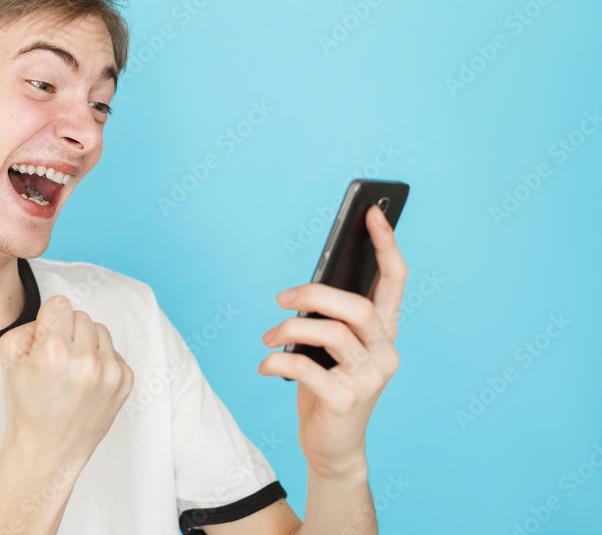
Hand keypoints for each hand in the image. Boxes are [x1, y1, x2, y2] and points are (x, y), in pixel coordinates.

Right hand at [0, 295, 133, 467]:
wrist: (48, 450)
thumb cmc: (27, 405)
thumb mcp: (9, 358)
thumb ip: (29, 325)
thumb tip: (53, 317)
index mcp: (55, 351)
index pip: (60, 304)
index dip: (48, 321)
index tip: (45, 340)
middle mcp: (86, 360)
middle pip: (80, 316)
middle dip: (67, 332)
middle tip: (56, 361)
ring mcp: (109, 372)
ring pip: (100, 330)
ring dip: (86, 344)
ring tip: (72, 370)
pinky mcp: (124, 382)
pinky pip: (113, 350)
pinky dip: (100, 361)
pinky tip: (86, 382)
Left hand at [257, 204, 407, 476]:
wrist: (332, 447)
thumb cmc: (327, 386)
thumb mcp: (330, 349)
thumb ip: (329, 319)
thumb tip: (301, 292)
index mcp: (384, 332)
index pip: (394, 281)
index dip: (386, 245)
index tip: (372, 212)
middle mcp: (385, 352)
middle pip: (357, 306)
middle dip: (314, 294)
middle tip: (282, 298)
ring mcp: (371, 378)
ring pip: (333, 332)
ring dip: (290, 329)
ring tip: (269, 337)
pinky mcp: (347, 400)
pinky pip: (306, 367)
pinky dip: (278, 361)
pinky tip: (265, 366)